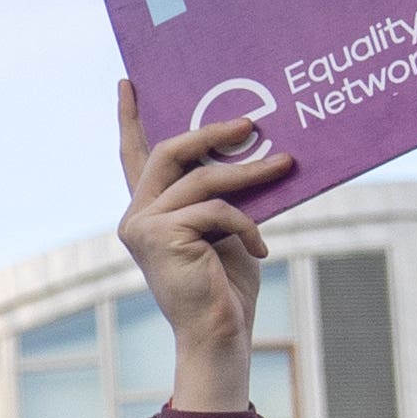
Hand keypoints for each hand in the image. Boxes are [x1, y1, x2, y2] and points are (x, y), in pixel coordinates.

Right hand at [114, 82, 291, 403]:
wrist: (219, 336)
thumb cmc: (228, 287)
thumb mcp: (226, 228)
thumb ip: (220, 192)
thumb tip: (250, 145)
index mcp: (148, 211)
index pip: (134, 155)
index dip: (131, 118)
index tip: (129, 81)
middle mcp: (136, 216)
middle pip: (171, 151)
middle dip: (214, 132)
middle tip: (253, 123)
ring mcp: (142, 226)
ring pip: (203, 178)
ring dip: (252, 172)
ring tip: (287, 164)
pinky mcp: (159, 235)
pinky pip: (215, 209)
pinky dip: (246, 225)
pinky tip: (261, 250)